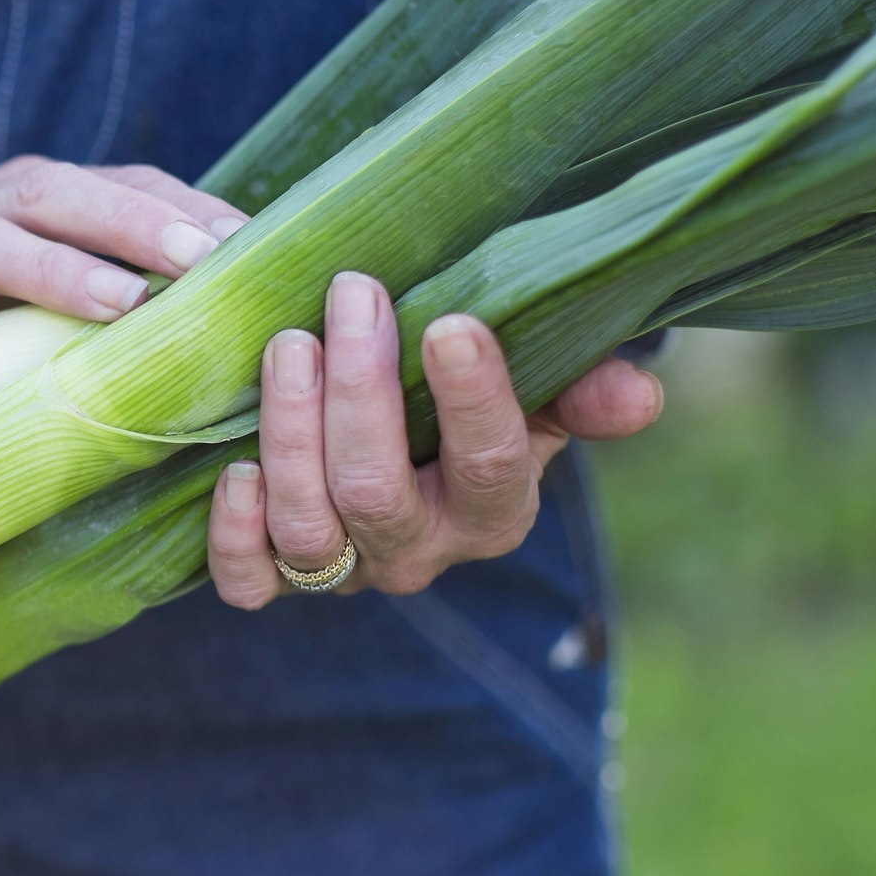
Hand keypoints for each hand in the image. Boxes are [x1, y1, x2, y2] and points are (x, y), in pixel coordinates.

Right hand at [0, 157, 247, 362]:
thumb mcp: (28, 287)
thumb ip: (102, 289)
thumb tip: (223, 327)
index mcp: (30, 200)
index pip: (121, 184)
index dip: (186, 209)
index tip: (258, 245)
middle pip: (62, 195)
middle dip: (137, 225)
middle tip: (206, 266)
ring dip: (55, 267)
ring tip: (116, 300)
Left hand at [206, 272, 663, 607]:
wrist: (393, 442)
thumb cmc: (461, 397)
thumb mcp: (536, 388)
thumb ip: (585, 388)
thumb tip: (641, 395)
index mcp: (494, 510)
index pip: (491, 463)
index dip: (473, 399)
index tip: (450, 324)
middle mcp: (419, 551)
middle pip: (379, 492)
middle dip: (360, 391)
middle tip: (350, 294)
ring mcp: (343, 570)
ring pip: (309, 528)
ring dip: (292, 435)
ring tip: (288, 346)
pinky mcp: (274, 577)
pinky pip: (248, 580)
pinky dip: (234, 533)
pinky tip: (235, 467)